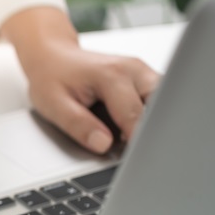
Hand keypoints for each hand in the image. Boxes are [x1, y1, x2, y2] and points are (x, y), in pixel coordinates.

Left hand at [1, 7, 159, 153]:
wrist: (52, 57)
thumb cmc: (52, 78)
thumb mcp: (55, 106)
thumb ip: (79, 125)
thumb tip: (103, 144)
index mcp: (112, 75)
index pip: (136, 117)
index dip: (135, 141)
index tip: (130, 156)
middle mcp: (132, 69)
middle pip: (158, 108)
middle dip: (147, 129)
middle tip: (125, 142)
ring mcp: (141, 71)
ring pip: (162, 103)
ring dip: (150, 120)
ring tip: (123, 129)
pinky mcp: (143, 77)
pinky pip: (156, 99)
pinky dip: (147, 114)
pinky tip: (127, 119)